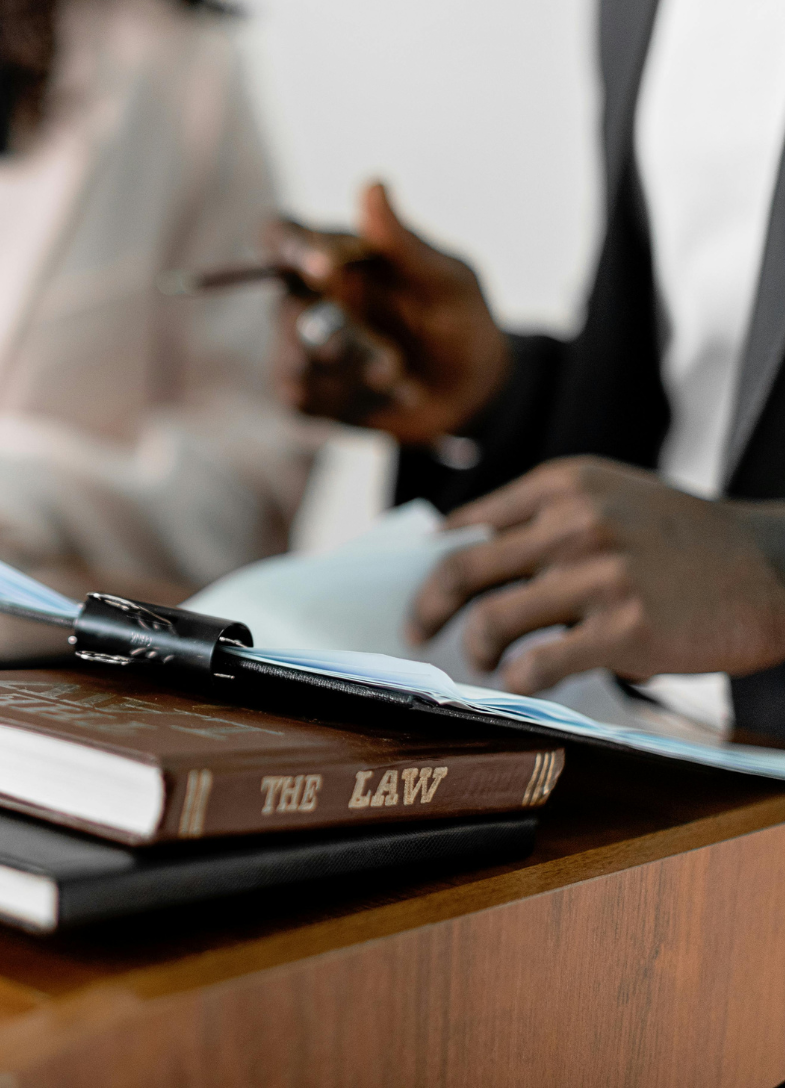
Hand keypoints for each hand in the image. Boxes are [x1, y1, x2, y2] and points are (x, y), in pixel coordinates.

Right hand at [270, 181, 510, 444]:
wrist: (473, 393)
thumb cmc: (461, 322)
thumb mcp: (446, 280)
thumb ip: (402, 242)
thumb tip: (372, 184)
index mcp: (335, 256)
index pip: (281, 234)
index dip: (285, 245)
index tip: (320, 266)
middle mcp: (309, 298)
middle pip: (283, 308)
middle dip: (337, 334)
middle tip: (389, 356)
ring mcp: (302, 347)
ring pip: (294, 358)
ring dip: (353, 371)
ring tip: (398, 375)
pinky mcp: (307, 393)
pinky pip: (301, 397)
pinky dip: (349, 398)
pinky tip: (386, 395)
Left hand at [409, 457, 784, 693]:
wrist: (774, 568)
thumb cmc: (683, 540)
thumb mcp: (611, 497)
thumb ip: (543, 516)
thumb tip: (458, 548)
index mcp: (563, 485)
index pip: (470, 525)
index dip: (432, 563)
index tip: (418, 588)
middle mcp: (575, 522)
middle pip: (463, 570)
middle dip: (428, 607)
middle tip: (418, 629)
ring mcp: (599, 575)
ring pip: (492, 619)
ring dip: (475, 648)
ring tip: (483, 660)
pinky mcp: (624, 628)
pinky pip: (541, 662)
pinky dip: (520, 678)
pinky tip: (523, 682)